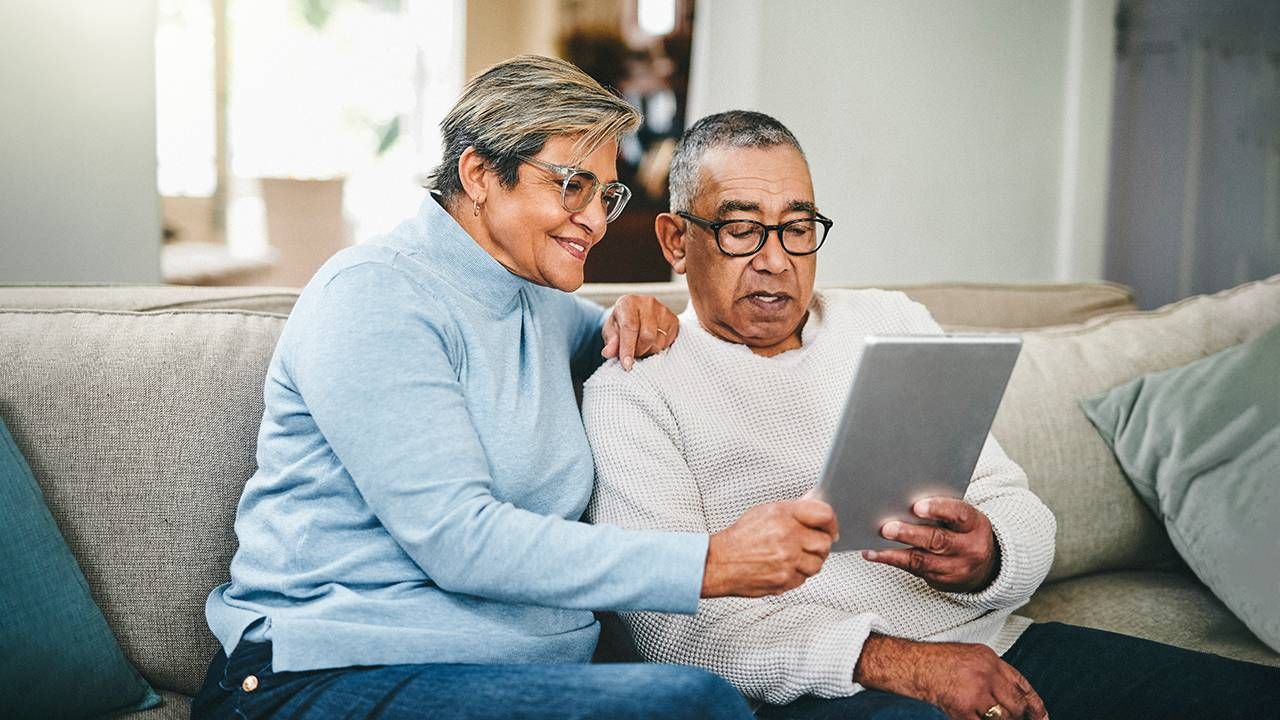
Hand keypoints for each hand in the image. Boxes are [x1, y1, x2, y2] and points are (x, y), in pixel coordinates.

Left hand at [602, 294, 678, 370]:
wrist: (636, 315)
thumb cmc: (621, 323)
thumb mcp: (611, 331)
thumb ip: (611, 342)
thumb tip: (608, 352)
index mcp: (628, 302)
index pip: (630, 327)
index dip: (628, 348)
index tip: (627, 365)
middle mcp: (647, 303)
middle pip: (647, 336)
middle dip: (639, 351)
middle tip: (632, 353)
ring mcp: (663, 311)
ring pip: (658, 342)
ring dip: (648, 351)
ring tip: (640, 347)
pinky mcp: (673, 320)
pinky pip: (667, 343)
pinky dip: (658, 349)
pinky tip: (650, 344)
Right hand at [701, 499, 837, 597]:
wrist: (720, 562)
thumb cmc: (740, 537)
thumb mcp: (766, 512)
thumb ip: (794, 509)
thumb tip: (815, 500)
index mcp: (783, 515)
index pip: (824, 515)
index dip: (831, 523)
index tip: (830, 528)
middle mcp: (787, 537)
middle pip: (825, 543)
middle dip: (820, 545)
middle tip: (810, 544)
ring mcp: (787, 560)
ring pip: (818, 564)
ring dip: (810, 561)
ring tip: (794, 557)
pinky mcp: (785, 580)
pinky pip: (804, 578)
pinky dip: (797, 574)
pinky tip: (784, 567)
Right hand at [854, 635, 1047, 719]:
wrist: (909, 664)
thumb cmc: (933, 661)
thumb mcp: (968, 656)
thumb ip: (990, 671)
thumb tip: (1008, 695)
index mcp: (989, 659)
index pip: (1021, 683)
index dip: (1034, 703)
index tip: (1041, 716)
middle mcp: (986, 673)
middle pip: (1015, 704)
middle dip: (1016, 716)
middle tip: (1011, 719)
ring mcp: (976, 692)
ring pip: (1002, 718)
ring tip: (983, 715)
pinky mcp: (963, 708)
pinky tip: (972, 717)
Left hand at [863, 497, 998, 592]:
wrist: (983, 566)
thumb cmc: (964, 531)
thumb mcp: (963, 518)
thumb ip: (942, 508)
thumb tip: (904, 495)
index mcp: (975, 525)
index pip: (959, 514)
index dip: (938, 509)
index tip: (916, 506)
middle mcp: (969, 548)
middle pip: (938, 540)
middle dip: (910, 534)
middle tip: (887, 528)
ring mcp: (955, 567)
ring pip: (922, 560)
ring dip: (894, 552)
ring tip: (874, 544)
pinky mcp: (940, 580)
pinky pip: (913, 570)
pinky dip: (891, 560)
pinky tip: (874, 553)